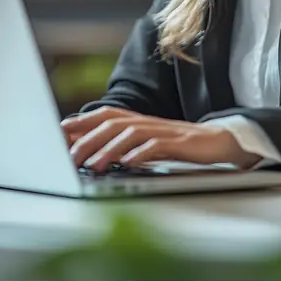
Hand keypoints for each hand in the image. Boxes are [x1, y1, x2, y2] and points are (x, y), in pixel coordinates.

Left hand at [60, 106, 259, 170]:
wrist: (220, 141)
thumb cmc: (181, 144)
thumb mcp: (150, 142)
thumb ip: (125, 143)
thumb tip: (93, 152)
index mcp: (139, 120)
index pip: (105, 116)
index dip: (82, 121)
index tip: (59, 131)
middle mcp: (148, 121)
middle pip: (112, 124)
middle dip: (88, 138)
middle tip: (69, 155)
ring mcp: (164, 130)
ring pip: (130, 133)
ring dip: (109, 149)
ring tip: (93, 164)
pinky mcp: (180, 141)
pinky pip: (156, 145)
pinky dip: (140, 153)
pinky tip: (128, 163)